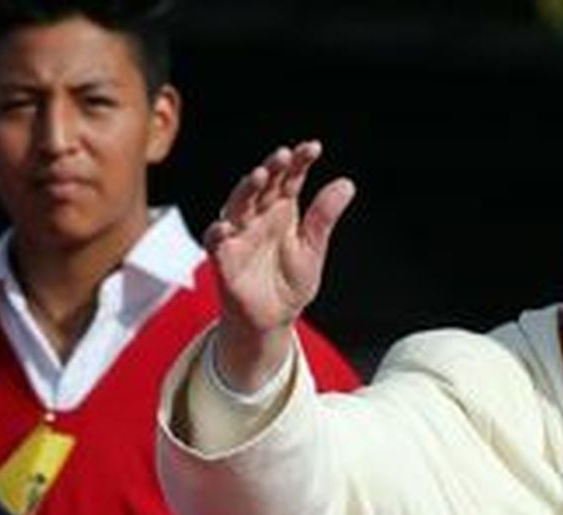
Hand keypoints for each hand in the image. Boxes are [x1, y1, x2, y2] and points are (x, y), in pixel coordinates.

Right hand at [205, 141, 355, 389]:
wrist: (273, 319)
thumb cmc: (290, 281)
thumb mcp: (313, 249)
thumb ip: (324, 217)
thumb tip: (347, 184)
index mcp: (282, 211)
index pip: (290, 179)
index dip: (300, 162)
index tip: (313, 148)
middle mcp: (258, 217)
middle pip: (262, 186)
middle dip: (271, 169)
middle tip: (284, 155)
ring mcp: (239, 236)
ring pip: (237, 206)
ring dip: (245, 190)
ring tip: (258, 176)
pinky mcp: (224, 259)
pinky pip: (215, 243)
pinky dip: (218, 233)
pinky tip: (226, 226)